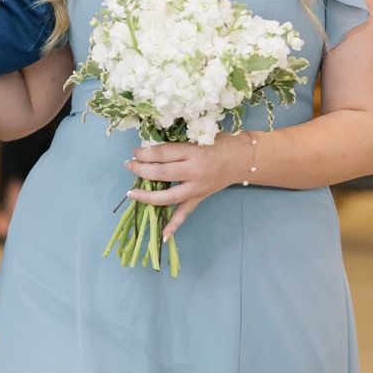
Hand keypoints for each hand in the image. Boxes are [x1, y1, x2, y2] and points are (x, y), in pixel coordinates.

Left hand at [126, 136, 240, 238]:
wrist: (243, 158)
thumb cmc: (220, 143)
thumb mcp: (199, 136)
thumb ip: (177, 144)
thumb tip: (150, 149)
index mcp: (193, 152)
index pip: (163, 154)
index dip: (146, 153)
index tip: (135, 152)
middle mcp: (194, 172)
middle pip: (162, 174)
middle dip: (141, 170)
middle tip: (129, 165)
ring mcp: (197, 188)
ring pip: (168, 196)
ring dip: (147, 196)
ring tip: (132, 193)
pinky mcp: (200, 198)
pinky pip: (185, 213)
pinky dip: (174, 225)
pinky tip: (163, 236)